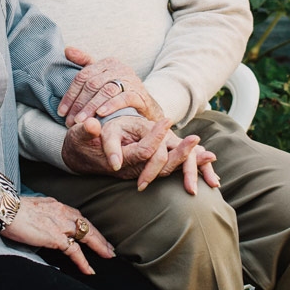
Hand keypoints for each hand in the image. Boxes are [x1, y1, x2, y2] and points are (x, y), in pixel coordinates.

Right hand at [0, 195, 114, 275]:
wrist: (4, 209)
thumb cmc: (10, 210)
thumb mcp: (31, 208)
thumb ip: (41, 215)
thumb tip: (40, 224)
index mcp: (55, 205)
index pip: (77, 216)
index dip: (87, 226)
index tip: (94, 233)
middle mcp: (62, 212)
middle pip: (87, 225)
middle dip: (100, 237)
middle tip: (109, 247)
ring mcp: (61, 224)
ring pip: (87, 236)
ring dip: (99, 246)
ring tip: (108, 256)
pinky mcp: (56, 237)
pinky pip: (75, 252)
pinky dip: (84, 262)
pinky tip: (90, 270)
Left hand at [58, 48, 164, 125]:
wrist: (147, 108)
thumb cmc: (120, 93)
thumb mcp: (102, 77)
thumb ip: (85, 63)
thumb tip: (67, 49)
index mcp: (108, 63)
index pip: (83, 76)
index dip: (70, 94)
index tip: (61, 112)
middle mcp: (120, 68)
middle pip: (93, 84)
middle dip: (79, 104)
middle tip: (70, 121)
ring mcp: (131, 80)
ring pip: (106, 91)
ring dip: (91, 107)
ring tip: (81, 121)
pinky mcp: (140, 94)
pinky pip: (124, 98)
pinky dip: (111, 105)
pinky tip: (100, 115)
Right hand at [63, 116, 219, 194]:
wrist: (80, 157)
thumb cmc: (81, 142)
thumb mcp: (79, 134)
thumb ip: (86, 131)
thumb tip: (91, 125)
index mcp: (120, 159)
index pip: (143, 151)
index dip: (155, 137)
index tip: (166, 120)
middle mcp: (133, 169)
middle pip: (161, 165)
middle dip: (179, 154)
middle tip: (195, 139)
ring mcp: (141, 170)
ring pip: (168, 170)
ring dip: (188, 162)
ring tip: (209, 155)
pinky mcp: (147, 167)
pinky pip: (169, 168)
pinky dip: (187, 164)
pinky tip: (205, 158)